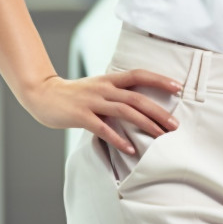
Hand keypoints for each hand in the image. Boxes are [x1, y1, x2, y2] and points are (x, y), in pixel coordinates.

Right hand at [22, 70, 182, 154]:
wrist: (44, 95)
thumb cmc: (75, 95)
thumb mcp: (98, 88)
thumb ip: (116, 93)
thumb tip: (140, 104)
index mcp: (110, 79)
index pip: (139, 75)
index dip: (159, 79)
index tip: (178, 87)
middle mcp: (104, 88)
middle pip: (136, 97)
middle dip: (158, 110)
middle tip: (175, 124)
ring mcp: (92, 101)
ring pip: (124, 111)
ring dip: (145, 123)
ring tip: (160, 136)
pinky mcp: (81, 116)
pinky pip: (103, 128)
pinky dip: (118, 138)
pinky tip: (130, 149)